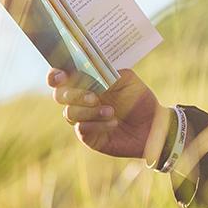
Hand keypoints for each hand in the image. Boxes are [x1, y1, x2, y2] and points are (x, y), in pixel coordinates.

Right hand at [48, 67, 168, 161]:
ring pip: (69, 113)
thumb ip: (107, 72)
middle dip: (74, 95)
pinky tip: (113, 123)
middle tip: (94, 97)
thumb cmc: (139, 99)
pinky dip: (96, 125)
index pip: (61, 76)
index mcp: (85, 82)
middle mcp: (79, 100)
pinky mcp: (88, 136)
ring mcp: (82, 118)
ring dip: (89, 111)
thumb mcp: (127, 79)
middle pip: (59, 95)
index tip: (61, 76)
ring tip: (111, 112)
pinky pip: (81, 129)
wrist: (153, 126)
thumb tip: (89, 71)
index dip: (55, 75)